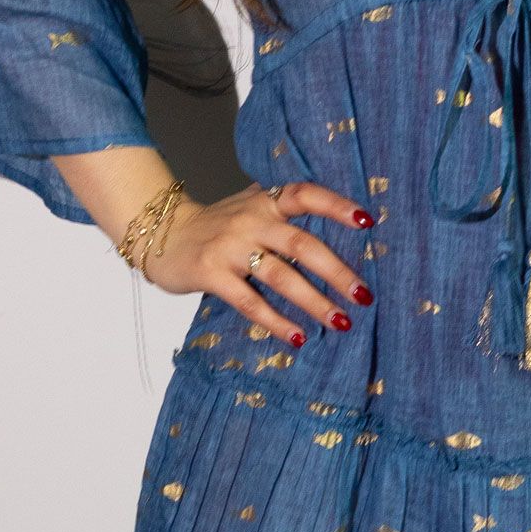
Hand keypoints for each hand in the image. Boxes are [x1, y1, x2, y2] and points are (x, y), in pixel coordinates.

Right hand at [139, 179, 375, 348]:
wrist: (163, 234)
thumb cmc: (220, 226)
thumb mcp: (251, 207)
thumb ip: (285, 214)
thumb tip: (342, 239)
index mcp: (265, 200)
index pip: (306, 194)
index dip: (337, 206)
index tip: (368, 222)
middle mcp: (250, 219)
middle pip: (301, 244)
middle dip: (336, 272)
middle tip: (363, 295)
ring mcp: (229, 246)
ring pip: (280, 276)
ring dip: (314, 302)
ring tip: (340, 323)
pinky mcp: (211, 274)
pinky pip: (250, 301)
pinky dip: (276, 321)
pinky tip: (298, 337)